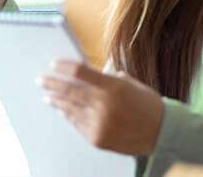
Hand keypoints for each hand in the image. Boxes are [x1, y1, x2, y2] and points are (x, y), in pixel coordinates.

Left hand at [38, 61, 163, 155]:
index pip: (80, 72)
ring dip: (56, 100)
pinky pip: (77, 124)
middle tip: (41, 80)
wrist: (161, 131)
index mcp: (113, 86)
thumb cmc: (146, 102)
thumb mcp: (128, 83)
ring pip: (70, 109)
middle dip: (52, 84)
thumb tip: (84, 75)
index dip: (64, 67)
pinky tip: (62, 110)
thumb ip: (106, 79)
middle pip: (70, 91)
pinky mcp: (98, 139)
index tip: (53, 63)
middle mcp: (104, 104)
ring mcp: (100, 123)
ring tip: (47, 95)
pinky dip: (67, 115)